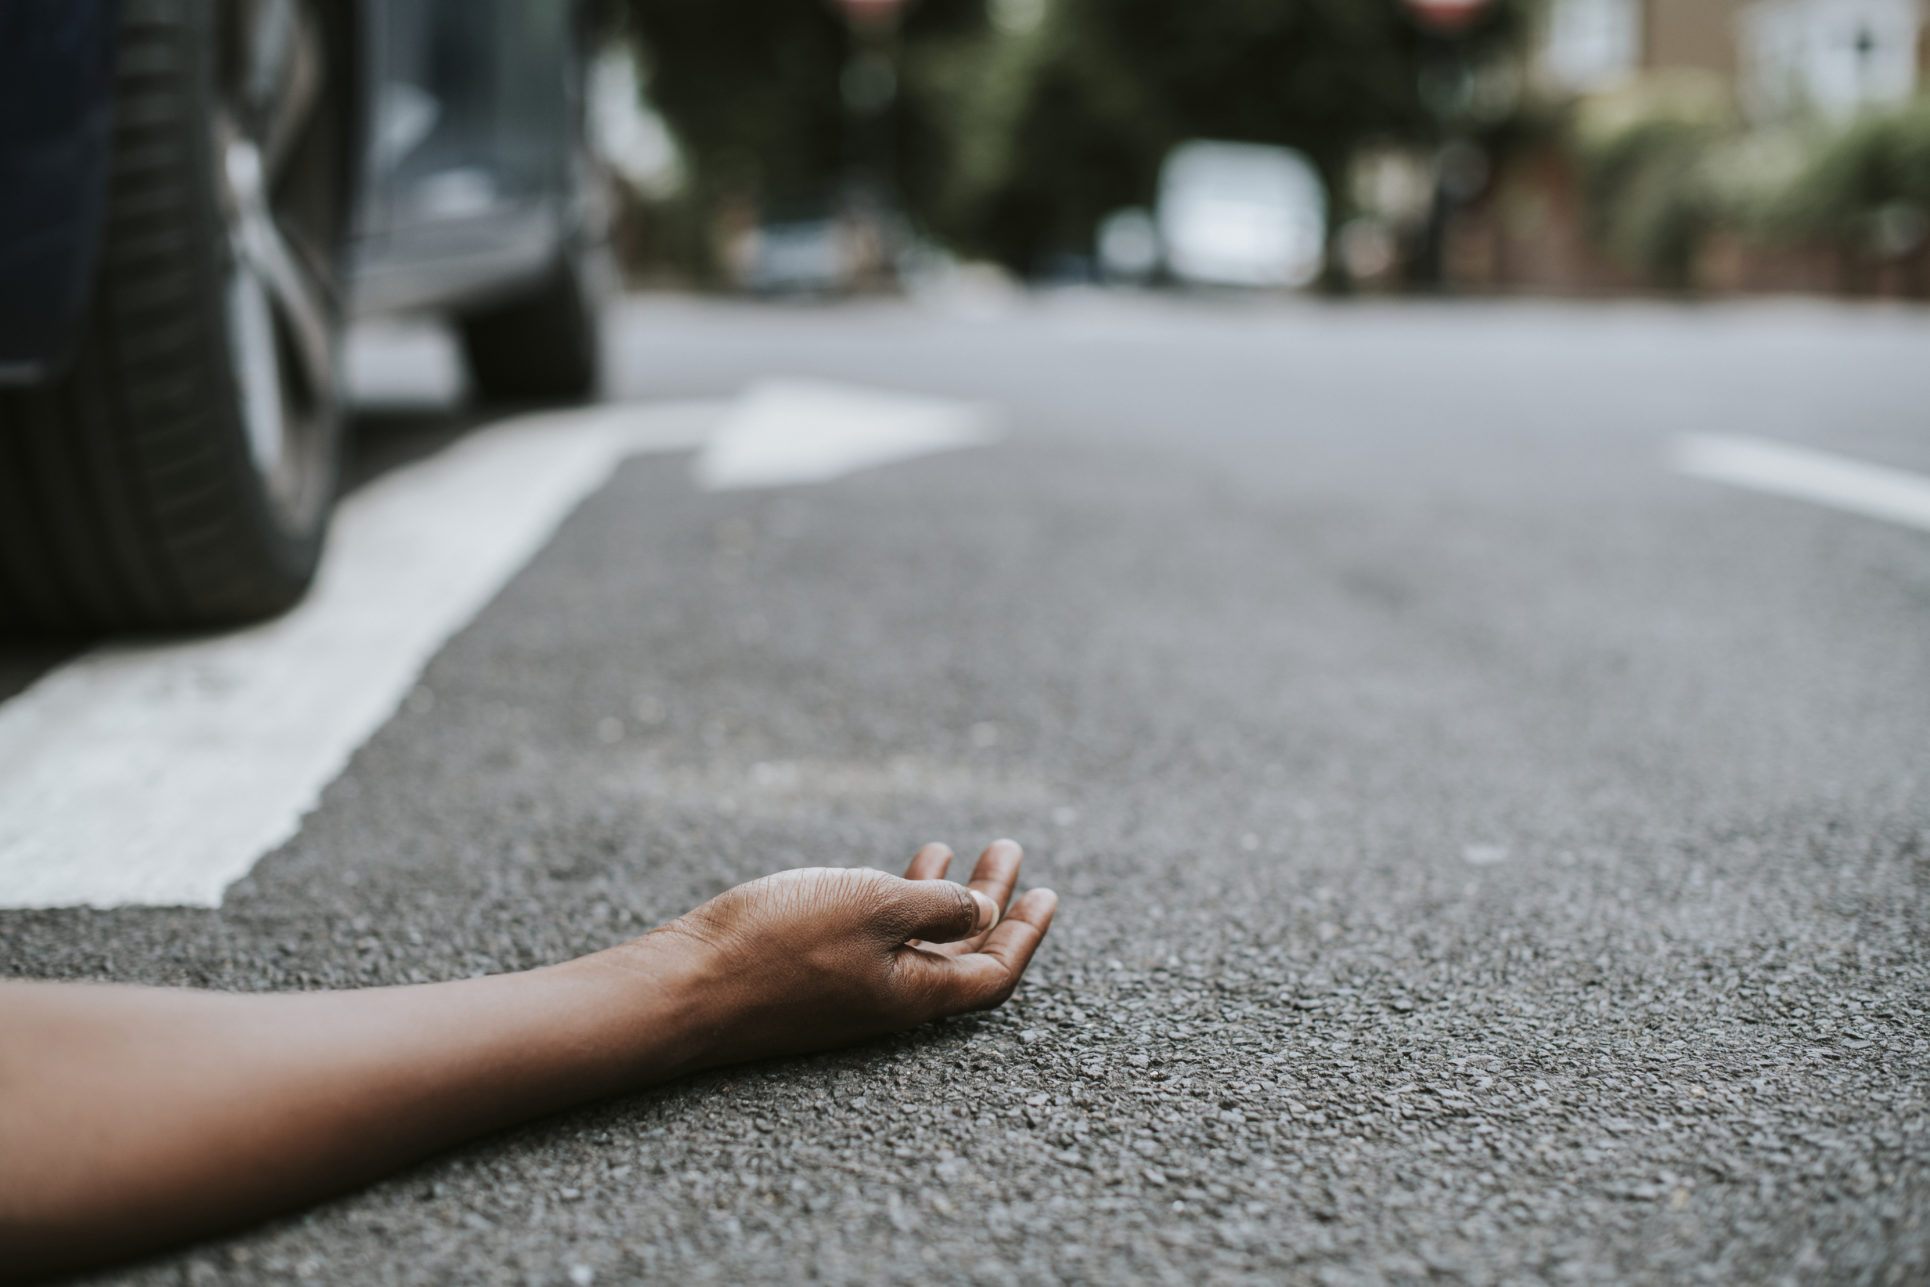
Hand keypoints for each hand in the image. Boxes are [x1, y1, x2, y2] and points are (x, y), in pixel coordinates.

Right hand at [630, 840, 1056, 1069]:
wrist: (685, 986)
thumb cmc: (779, 943)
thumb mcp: (874, 906)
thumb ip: (937, 907)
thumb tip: (983, 913)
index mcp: (915, 992)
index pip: (994, 971)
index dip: (1026, 934)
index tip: (1047, 894)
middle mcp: (888, 998)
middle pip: (961, 952)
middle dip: (990, 900)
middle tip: (1008, 853)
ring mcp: (848, 989)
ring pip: (915, 941)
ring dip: (942, 895)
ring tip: (956, 850)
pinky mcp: (810, 974)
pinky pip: (874, 938)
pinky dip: (894, 900)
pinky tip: (888, 871)